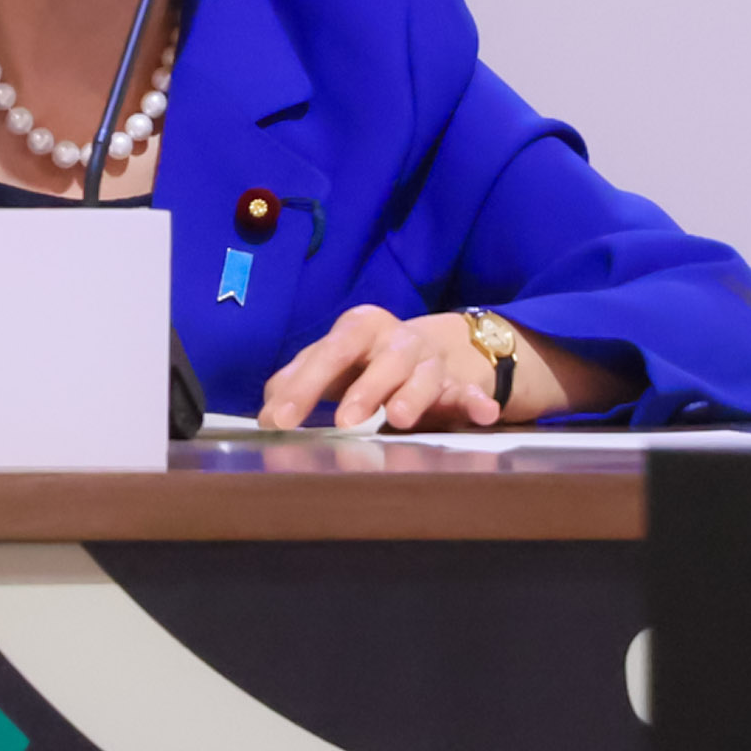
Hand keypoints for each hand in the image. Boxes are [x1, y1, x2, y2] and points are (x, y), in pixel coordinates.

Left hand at [257, 304, 502, 431]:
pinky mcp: (461, 385)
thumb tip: (268, 411)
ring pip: (422, 375)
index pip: (328, 353)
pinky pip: (470, 393)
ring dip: (411, 395)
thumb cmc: (373, 361)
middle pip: (378, 358)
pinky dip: (476, 402)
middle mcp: (396, 340)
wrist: (444, 351)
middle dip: (360, 388)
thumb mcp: (337, 365)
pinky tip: (482, 414)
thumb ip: (300, 382)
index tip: (279, 420)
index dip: (302, 385)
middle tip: (343, 421)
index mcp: (359, 329)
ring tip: (398, 418)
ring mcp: (431, 361)